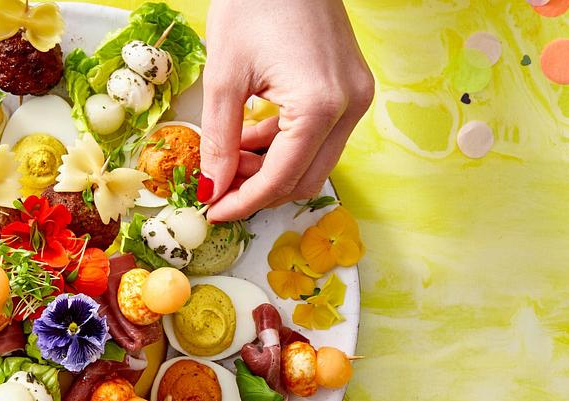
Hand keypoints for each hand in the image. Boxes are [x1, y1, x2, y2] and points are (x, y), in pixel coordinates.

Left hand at [199, 0, 373, 221]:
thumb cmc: (253, 3)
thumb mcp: (224, 77)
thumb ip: (219, 140)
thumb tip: (213, 189)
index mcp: (320, 105)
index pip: (282, 178)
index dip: (245, 201)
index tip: (215, 211)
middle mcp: (349, 107)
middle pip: (305, 179)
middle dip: (259, 189)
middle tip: (219, 185)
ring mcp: (356, 98)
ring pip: (314, 162)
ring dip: (271, 169)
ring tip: (229, 154)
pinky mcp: (352, 89)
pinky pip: (319, 137)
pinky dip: (285, 146)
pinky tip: (251, 136)